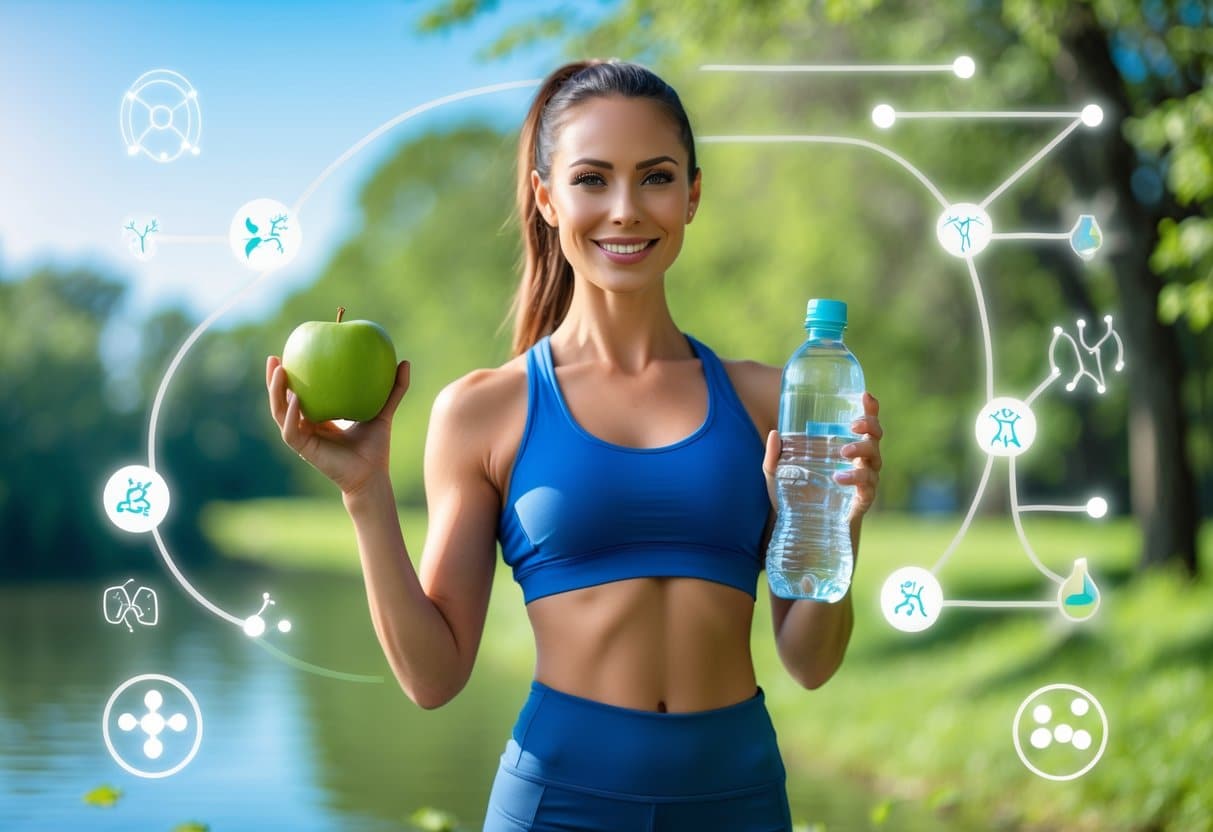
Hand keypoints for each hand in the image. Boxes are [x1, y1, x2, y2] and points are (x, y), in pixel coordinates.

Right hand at [265, 355, 410, 495]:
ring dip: (275, 392)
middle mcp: (306, 426)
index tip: (291, 351)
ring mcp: (303, 438)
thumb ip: (394, 389)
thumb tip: (405, 362)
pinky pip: (291, 430)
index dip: (292, 374)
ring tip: (280, 370)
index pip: (298, 392)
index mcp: (319, 417)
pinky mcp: (304, 450)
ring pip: (280, 413)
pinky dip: (292, 414)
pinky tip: (296, 398)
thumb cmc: (376, 447)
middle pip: (281, 400)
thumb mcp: (384, 411)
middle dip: (273, 379)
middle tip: (273, 357)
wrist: (372, 476)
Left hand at [761, 391, 883, 520]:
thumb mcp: (777, 474)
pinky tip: (839, 478)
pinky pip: (867, 485)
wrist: (800, 527)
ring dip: (861, 450)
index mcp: (843, 446)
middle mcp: (858, 460)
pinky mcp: (863, 498)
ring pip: (874, 458)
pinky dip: (855, 479)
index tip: (865, 396)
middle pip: (875, 436)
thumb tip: (774, 433)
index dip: (869, 408)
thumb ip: (773, 456)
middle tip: (853, 426)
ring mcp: (864, 478)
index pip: (862, 424)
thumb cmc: (794, 495)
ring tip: (843, 452)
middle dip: (870, 426)